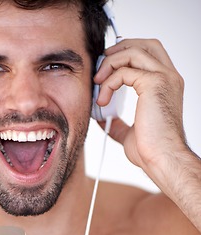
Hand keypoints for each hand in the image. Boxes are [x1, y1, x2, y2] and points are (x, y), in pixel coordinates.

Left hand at [94, 39, 186, 178]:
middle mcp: (169, 77)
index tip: (106, 71)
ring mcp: (163, 78)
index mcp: (167, 85)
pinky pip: (124, 71)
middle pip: (143, 44)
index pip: (149, 54)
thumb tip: (101, 118)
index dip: (125, 55)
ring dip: (109, 64)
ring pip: (132, 51)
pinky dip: (108, 82)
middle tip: (100, 69)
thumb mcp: (129, 132)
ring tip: (97, 83)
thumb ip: (118, 122)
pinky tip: (102, 100)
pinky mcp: (153, 84)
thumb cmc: (151, 150)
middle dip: (118, 51)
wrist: (161, 159)